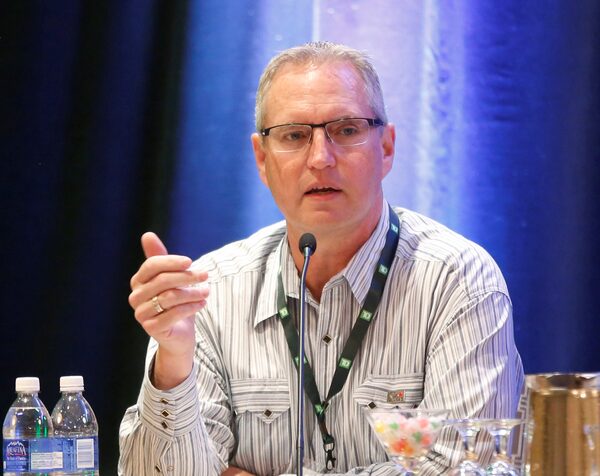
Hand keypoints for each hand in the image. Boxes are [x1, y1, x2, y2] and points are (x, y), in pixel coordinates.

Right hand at [128, 232, 208, 387]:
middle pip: (162, 281)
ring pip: (169, 297)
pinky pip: (173, 314)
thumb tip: (147, 234)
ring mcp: (141, 314)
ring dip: (193, 293)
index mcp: (138, 281)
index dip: (171, 262)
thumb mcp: (171, 278)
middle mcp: (136, 297)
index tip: (191, 261)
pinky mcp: (151, 328)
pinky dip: (191, 307)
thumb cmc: (175, 301)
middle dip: (187, 276)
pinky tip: (202, 304)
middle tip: (205, 275)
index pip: (152, 265)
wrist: (178, 333)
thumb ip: (160, 258)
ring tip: (206, 291)